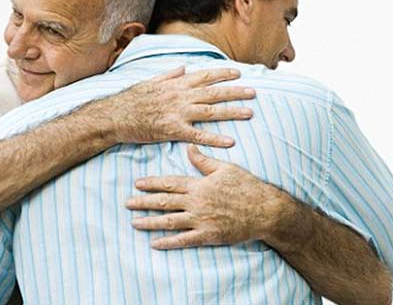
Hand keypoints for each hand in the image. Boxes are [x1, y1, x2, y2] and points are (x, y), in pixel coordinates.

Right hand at [103, 66, 255, 147]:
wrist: (114, 116)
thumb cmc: (129, 100)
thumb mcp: (149, 81)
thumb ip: (168, 75)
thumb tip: (181, 68)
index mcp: (175, 84)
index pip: (203, 76)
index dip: (222, 74)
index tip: (238, 72)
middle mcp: (179, 96)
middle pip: (213, 92)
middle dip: (235, 91)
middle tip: (253, 93)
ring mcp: (177, 113)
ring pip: (210, 111)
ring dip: (231, 112)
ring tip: (249, 113)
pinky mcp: (172, 130)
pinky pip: (198, 135)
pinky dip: (214, 138)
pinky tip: (229, 141)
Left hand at [125, 144, 290, 248]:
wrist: (265, 210)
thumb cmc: (247, 187)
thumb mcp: (226, 168)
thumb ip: (204, 160)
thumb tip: (189, 147)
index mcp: (199, 184)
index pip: (169, 183)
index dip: (152, 183)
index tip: (137, 183)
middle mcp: (196, 202)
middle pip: (164, 202)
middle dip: (143, 202)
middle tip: (127, 203)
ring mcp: (201, 220)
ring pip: (169, 221)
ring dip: (150, 222)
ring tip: (134, 223)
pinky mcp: (208, 235)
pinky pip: (184, 240)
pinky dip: (168, 242)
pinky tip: (154, 243)